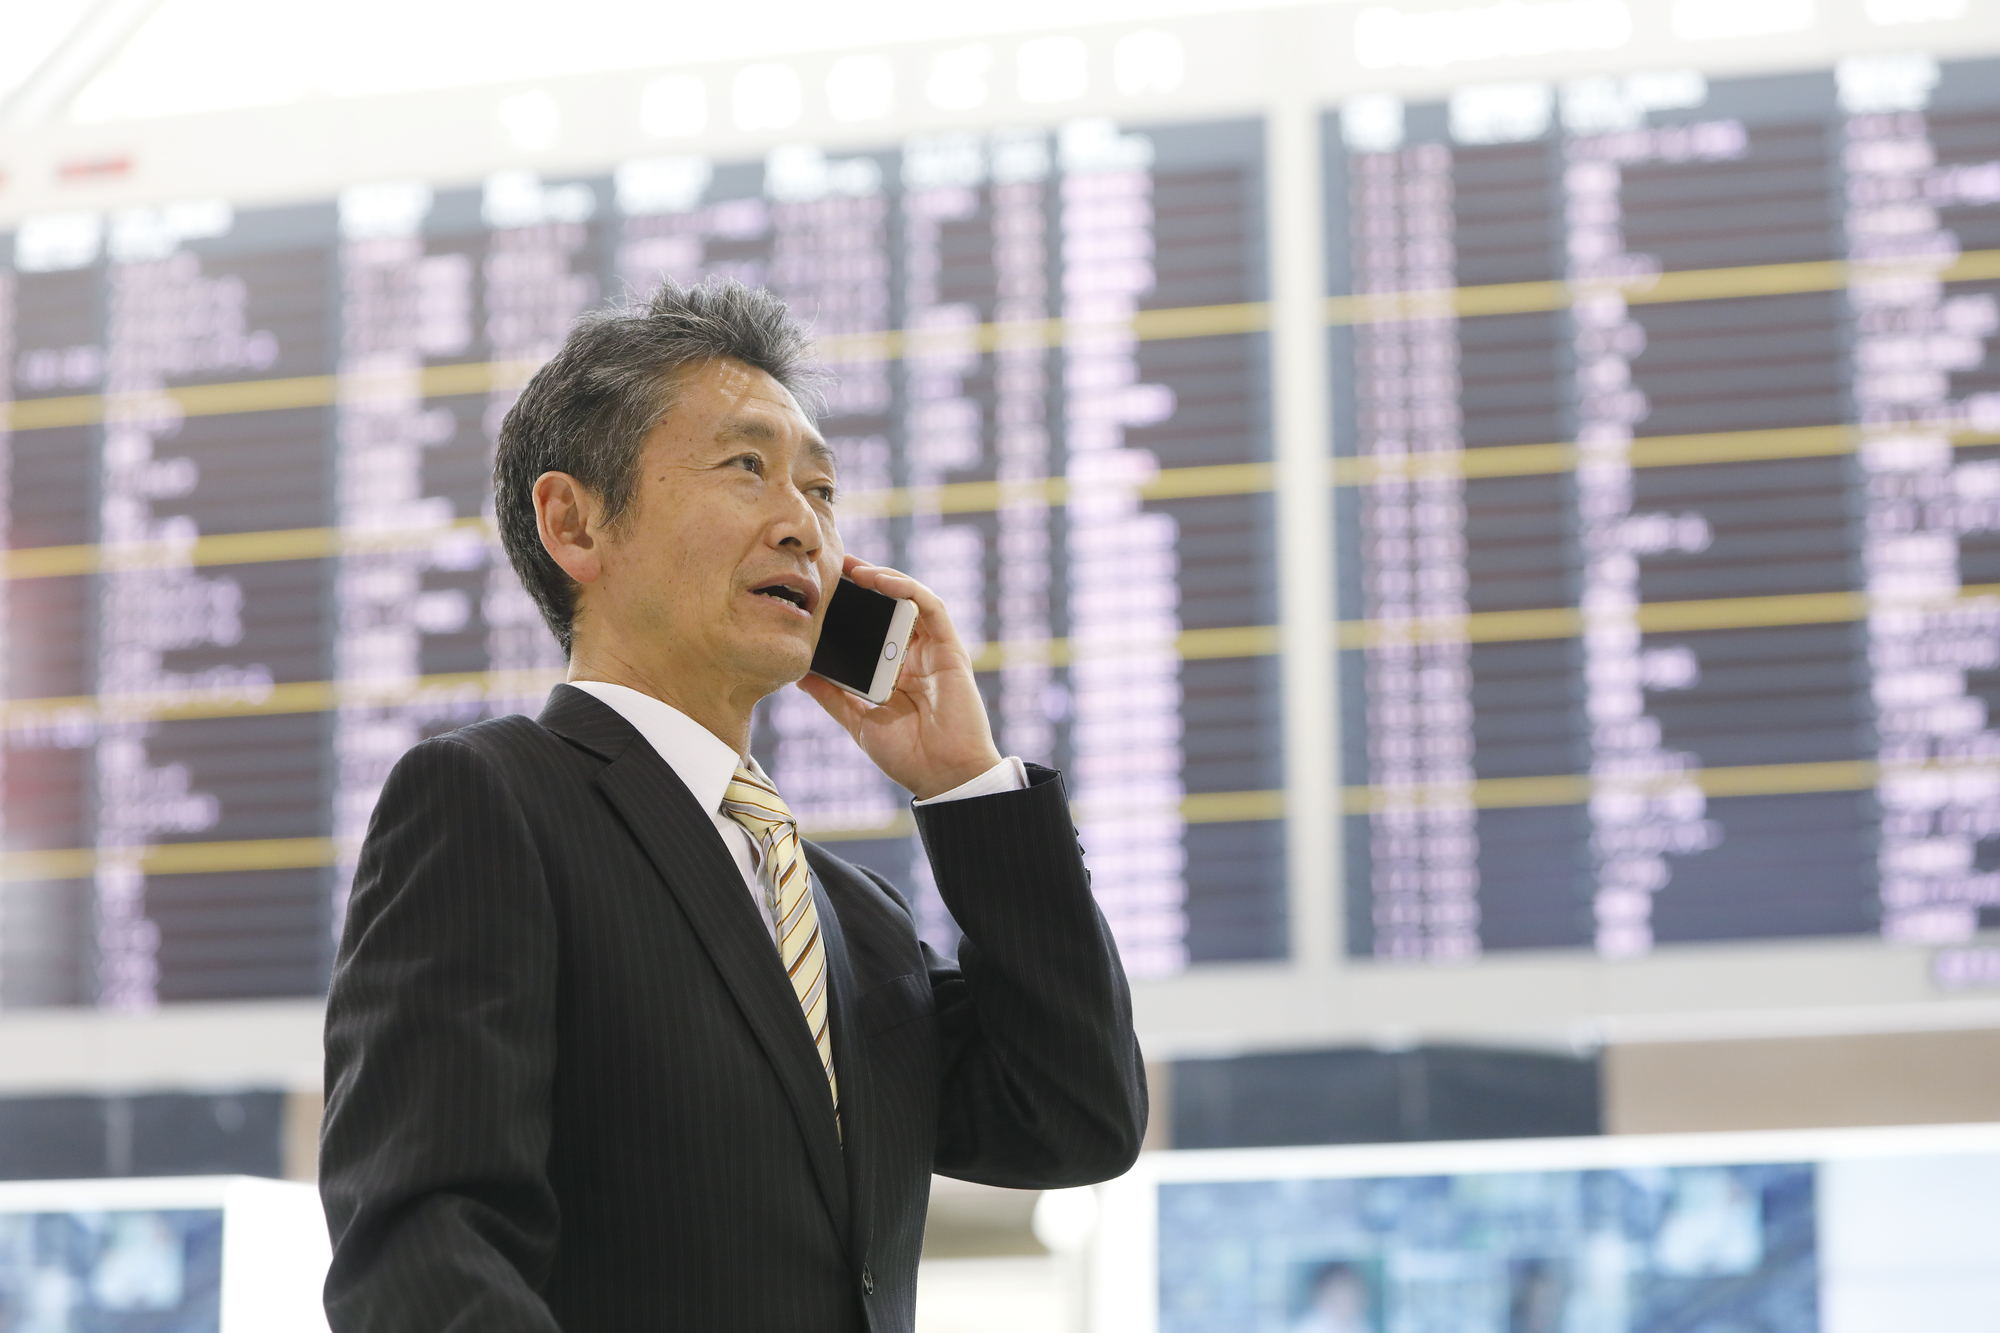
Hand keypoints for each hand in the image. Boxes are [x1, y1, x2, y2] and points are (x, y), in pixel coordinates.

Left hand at [796, 555, 1003, 800]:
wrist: (944, 777)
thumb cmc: (907, 755)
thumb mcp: (857, 720)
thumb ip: (831, 694)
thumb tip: (797, 674)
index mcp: (895, 671)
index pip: (872, 627)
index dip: (851, 606)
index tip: (822, 589)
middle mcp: (916, 656)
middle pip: (890, 607)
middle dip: (864, 583)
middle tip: (834, 566)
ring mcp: (934, 651)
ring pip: (911, 599)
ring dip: (884, 579)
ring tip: (854, 568)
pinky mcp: (951, 649)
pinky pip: (932, 608)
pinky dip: (908, 589)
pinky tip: (882, 581)